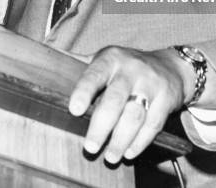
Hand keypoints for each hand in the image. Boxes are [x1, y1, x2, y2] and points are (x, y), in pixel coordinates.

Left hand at [68, 46, 194, 163]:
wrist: (171, 66)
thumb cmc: (127, 67)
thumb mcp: (106, 59)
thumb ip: (80, 65)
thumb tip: (45, 64)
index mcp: (111, 58)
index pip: (95, 74)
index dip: (84, 91)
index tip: (74, 110)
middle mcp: (131, 69)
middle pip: (115, 99)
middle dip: (101, 126)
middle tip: (90, 147)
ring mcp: (151, 83)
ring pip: (135, 115)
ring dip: (121, 139)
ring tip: (110, 156)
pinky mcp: (166, 98)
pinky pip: (153, 123)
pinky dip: (140, 141)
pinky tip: (129, 152)